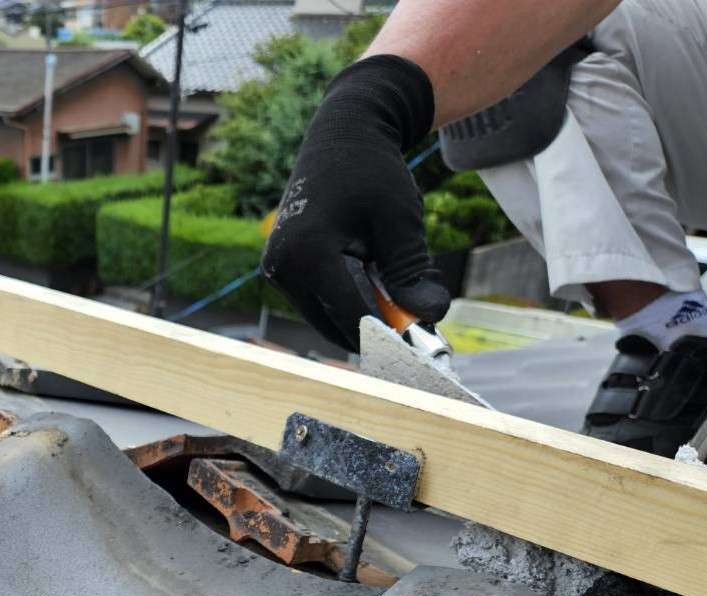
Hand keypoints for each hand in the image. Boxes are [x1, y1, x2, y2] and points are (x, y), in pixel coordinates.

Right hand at [261, 55, 450, 351]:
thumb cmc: (373, 171)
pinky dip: (351, 300)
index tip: (423, 347)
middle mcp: (282, 267)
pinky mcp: (282, 270)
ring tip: (399, 284)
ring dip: (365, 314)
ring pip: (328, 317)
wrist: (343, 136)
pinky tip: (375, 275)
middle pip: (336, 324)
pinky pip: (321, 302)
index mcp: (307, 254)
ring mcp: (277, 271)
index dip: (390, 336)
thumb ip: (412, 273)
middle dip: (380, 327)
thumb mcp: (400, 222)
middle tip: (421, 314)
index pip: (352, 315)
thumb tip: (428, 316)